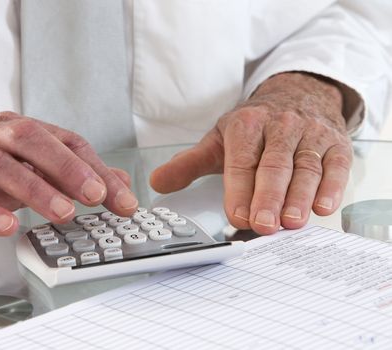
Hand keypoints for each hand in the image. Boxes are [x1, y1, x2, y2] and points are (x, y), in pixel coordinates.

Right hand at [0, 112, 137, 234]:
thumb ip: (66, 177)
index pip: (63, 141)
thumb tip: (115, 185)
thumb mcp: (24, 172)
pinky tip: (7, 226)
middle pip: (30, 140)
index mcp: (16, 129)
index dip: (95, 168)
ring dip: (33, 188)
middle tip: (96, 196)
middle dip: (67, 168)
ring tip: (62, 213)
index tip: (121, 199)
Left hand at [151, 72, 351, 233]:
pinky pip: (336, 166)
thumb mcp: (219, 140)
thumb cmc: (254, 126)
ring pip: (305, 168)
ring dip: (299, 197)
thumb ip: (189, 163)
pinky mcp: (335, 144)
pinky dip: (332, 187)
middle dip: (268, 197)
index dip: (239, 190)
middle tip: (264, 225)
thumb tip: (156, 182)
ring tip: (292, 222)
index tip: (236, 216)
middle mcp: (280, 126)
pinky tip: (323, 207)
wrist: (296, 95)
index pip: (241, 161)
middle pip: (274, 166)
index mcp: (246, 125)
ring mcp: (310, 134)